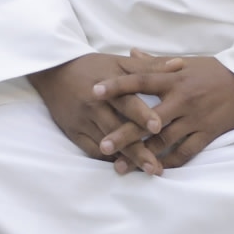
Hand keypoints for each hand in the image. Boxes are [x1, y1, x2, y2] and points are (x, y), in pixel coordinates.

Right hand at [26, 52, 180, 175]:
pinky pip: (91, 150)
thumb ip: (149, 67)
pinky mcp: (73, 132)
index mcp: (108, 87)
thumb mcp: (119, 62)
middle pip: (118, 130)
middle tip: (156, 166)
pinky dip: (108, 159)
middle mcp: (94, 106)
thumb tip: (180, 64)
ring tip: (147, 170)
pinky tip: (126, 166)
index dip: (142, 114)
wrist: (53, 72)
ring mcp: (82, 121)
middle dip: (137, 149)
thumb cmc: (92, 66)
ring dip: (126, 159)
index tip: (158, 127)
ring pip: (105, 144)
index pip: (126, 102)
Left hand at [91, 56, 233, 169]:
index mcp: (174, 78)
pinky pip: (186, 151)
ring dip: (141, 154)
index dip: (117, 85)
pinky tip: (155, 170)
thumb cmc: (216, 70)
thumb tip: (130, 53)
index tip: (94, 91)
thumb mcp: (187, 62)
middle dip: (123, 133)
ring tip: (120, 168)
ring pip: (163, 140)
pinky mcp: (208, 132)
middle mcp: (182, 99)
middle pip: (147, 119)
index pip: (140, 80)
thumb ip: (156, 62)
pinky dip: (170, 161)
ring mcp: (195, 118)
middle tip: (102, 146)